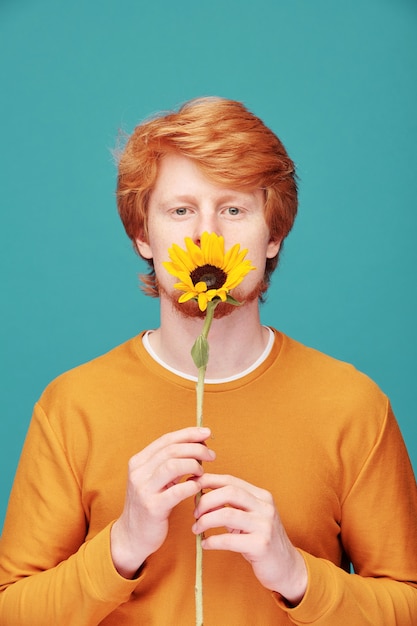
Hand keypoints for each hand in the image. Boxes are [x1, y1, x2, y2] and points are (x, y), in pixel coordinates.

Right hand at [111, 426, 214, 577]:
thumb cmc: (150, 503)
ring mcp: (144, 490)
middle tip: (211, 455)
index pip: (166, 439)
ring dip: (193, 465)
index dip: (188, 434)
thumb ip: (170, 462)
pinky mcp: (152, 507)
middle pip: (172, 450)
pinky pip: (177, 491)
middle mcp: (138, 472)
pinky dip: (192, 485)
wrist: (131, 536)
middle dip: (196, 448)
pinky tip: (198, 486)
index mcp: (138, 461)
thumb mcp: (155, 479)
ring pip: (173, 465)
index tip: (207, 433)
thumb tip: (198, 444)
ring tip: (202, 472)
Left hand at [192, 473, 306, 604]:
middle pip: (229, 492)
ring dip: (205, 521)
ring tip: (196, 528)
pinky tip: (205, 544)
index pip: (231, 480)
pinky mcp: (261, 545)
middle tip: (195, 513)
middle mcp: (265, 507)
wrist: (286, 567)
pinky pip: (229, 540)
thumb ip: (230, 505)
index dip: (209, 481)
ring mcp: (265, 525)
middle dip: (206, 500)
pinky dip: (212, 541)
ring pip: (227, 514)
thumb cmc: (260, 540)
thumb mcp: (249, 518)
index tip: (191, 485)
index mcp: (261, 496)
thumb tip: (201, 496)